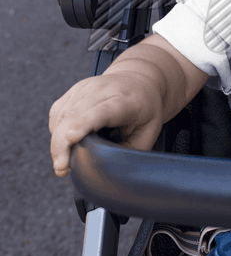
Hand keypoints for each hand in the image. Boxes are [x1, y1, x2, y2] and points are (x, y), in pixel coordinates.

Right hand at [49, 72, 163, 176]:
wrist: (140, 82)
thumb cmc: (146, 110)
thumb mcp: (149, 132)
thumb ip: (130, 152)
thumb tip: (109, 173)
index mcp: (126, 100)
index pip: (102, 111)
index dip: (86, 124)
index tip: (72, 138)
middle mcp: (103, 89)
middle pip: (75, 115)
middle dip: (63, 144)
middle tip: (62, 169)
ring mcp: (86, 87)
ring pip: (62, 116)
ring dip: (57, 143)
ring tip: (64, 162)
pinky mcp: (73, 91)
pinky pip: (57, 114)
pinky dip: (57, 132)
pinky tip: (66, 143)